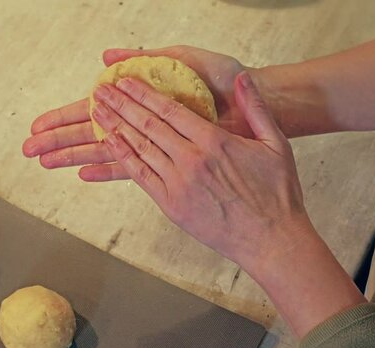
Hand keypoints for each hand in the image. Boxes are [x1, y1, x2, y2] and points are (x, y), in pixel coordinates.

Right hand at [22, 46, 252, 181]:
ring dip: (74, 155)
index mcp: (142, 98)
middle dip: (60, 139)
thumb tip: (107, 59)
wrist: (258, 104)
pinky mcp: (170, 160)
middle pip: (91, 131)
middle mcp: (143, 123)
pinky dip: (108, 170)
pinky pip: (133, 167)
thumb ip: (148, 57)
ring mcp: (155, 143)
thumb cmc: (225, 79)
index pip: (93, 107)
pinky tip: (84, 174)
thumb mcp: (185, 59)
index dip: (65, 116)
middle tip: (30, 148)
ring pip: (105, 150)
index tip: (40, 122)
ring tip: (47, 162)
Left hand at [94, 71, 366, 336]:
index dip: (143, 93)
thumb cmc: (277, 193)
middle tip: (100, 91)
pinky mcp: (171, 205)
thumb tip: (242, 79)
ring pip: (140, 148)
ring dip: (115, 127)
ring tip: (97, 112)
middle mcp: (192, 160)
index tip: (124, 81)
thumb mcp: (275, 144)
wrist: (271, 240)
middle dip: (121, 105)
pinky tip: (110, 144)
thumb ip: (256, 108)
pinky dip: (123, 158)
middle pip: (148, 126)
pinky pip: (141, 176)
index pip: (170, 110)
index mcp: (215, 142)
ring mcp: (179, 184)